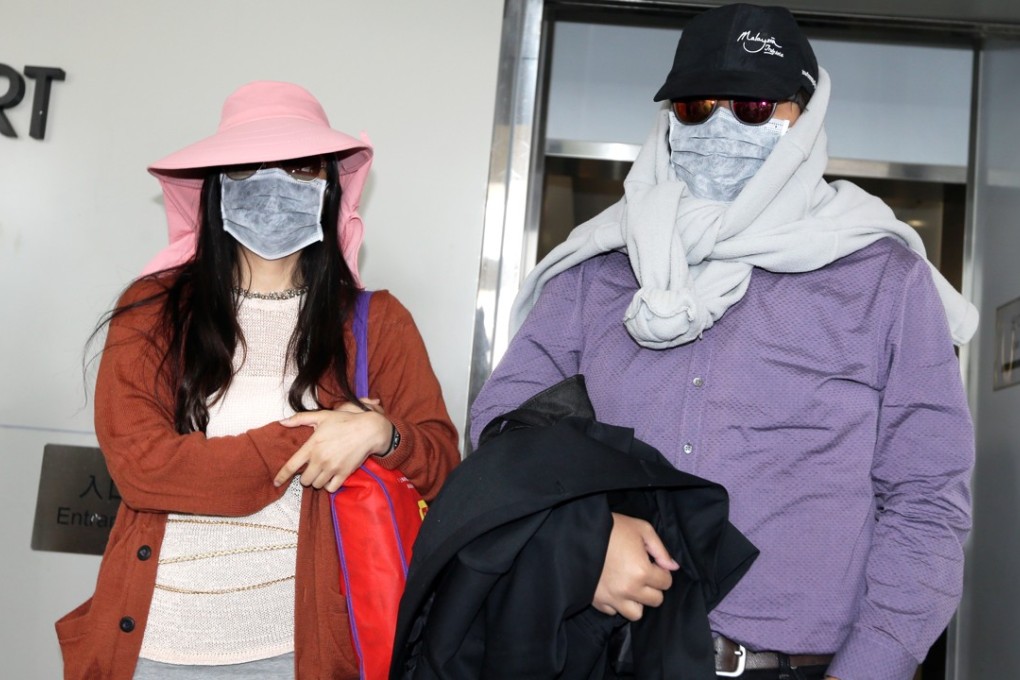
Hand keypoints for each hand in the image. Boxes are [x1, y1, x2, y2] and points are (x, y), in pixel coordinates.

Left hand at [274, 401, 391, 491]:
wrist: (368, 430)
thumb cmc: (345, 421)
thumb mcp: (322, 416)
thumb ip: (300, 419)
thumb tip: (282, 422)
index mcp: (312, 446)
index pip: (291, 466)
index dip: (281, 476)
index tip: (276, 482)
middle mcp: (320, 459)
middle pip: (304, 480)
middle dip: (306, 476)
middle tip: (312, 469)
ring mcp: (332, 468)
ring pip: (317, 485)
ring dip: (317, 481)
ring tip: (322, 472)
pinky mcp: (344, 474)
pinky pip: (331, 488)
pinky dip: (329, 485)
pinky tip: (331, 477)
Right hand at [593, 513, 679, 620]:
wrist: (579, 533)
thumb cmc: (612, 528)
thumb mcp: (641, 529)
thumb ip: (660, 550)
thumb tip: (672, 567)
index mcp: (642, 571)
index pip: (666, 583)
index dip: (661, 571)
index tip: (652, 563)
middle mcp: (629, 589)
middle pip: (655, 600)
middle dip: (652, 587)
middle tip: (642, 573)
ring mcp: (612, 597)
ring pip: (636, 613)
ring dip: (636, 601)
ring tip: (630, 586)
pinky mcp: (597, 601)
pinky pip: (613, 611)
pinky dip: (616, 603)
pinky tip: (613, 587)